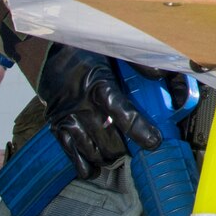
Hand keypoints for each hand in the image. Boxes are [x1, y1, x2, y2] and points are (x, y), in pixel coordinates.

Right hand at [35, 45, 162, 181]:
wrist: (51, 55)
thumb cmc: (90, 54)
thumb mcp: (116, 50)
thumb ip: (143, 63)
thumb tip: (164, 77)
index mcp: (99, 83)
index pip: (121, 112)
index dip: (139, 130)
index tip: (154, 141)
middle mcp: (82, 105)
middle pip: (109, 140)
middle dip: (126, 149)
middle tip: (138, 147)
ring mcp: (67, 119)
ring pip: (93, 151)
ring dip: (110, 157)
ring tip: (120, 152)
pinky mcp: (56, 127)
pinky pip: (72, 156)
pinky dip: (87, 165)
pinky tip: (98, 165)